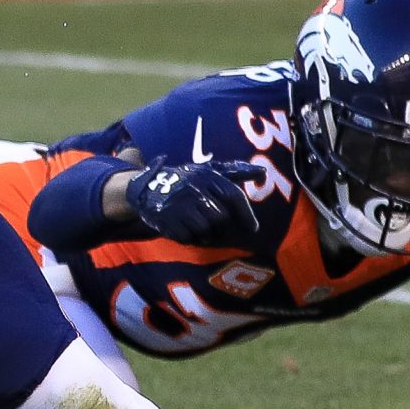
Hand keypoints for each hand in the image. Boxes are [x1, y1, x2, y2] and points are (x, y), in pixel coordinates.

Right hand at [125, 159, 261, 248]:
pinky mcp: (167, 219)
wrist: (147, 187)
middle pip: (221, 217)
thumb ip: (235, 172)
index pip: (233, 196)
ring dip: (204, 233)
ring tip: (197, 226)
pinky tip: (183, 229)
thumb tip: (262, 171)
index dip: (246, 214)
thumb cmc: (185, 180)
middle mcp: (194, 189)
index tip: (253, 228)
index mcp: (207, 176)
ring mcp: (179, 205)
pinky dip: (189, 238)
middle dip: (219, 225)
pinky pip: (188, 237)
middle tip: (211, 224)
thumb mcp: (208, 171)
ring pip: (206, 229)